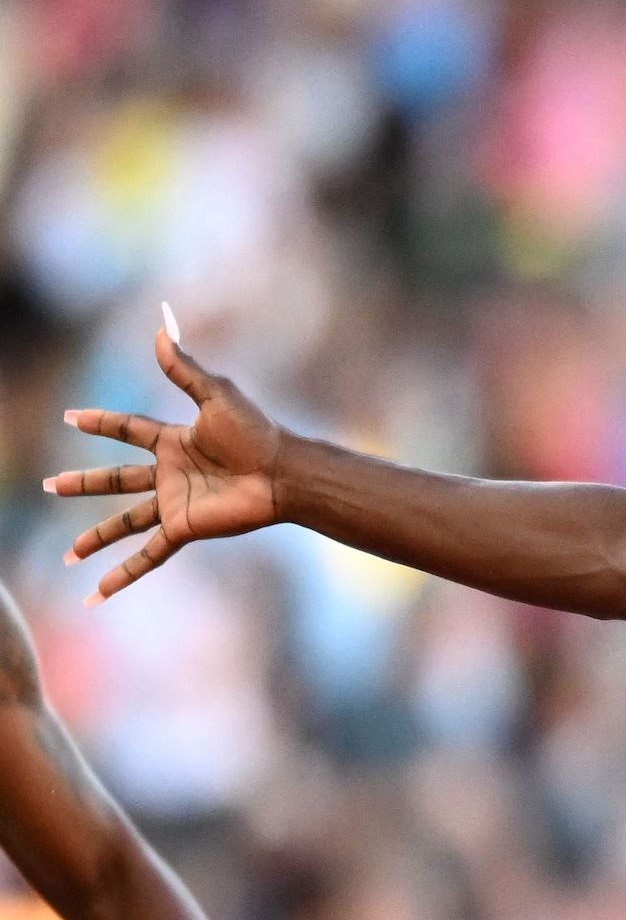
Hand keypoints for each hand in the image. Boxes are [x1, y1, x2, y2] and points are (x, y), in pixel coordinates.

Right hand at [49, 327, 285, 604]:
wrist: (282, 473)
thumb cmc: (256, 432)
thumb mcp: (215, 395)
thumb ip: (184, 367)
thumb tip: (160, 327)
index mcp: (174, 441)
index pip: (128, 430)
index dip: (101, 423)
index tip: (71, 418)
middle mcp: (171, 475)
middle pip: (116, 481)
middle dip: (83, 483)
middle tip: (50, 486)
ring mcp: (175, 504)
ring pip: (124, 522)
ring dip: (96, 537)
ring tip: (67, 554)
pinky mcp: (183, 529)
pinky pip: (147, 556)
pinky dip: (123, 575)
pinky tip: (99, 592)